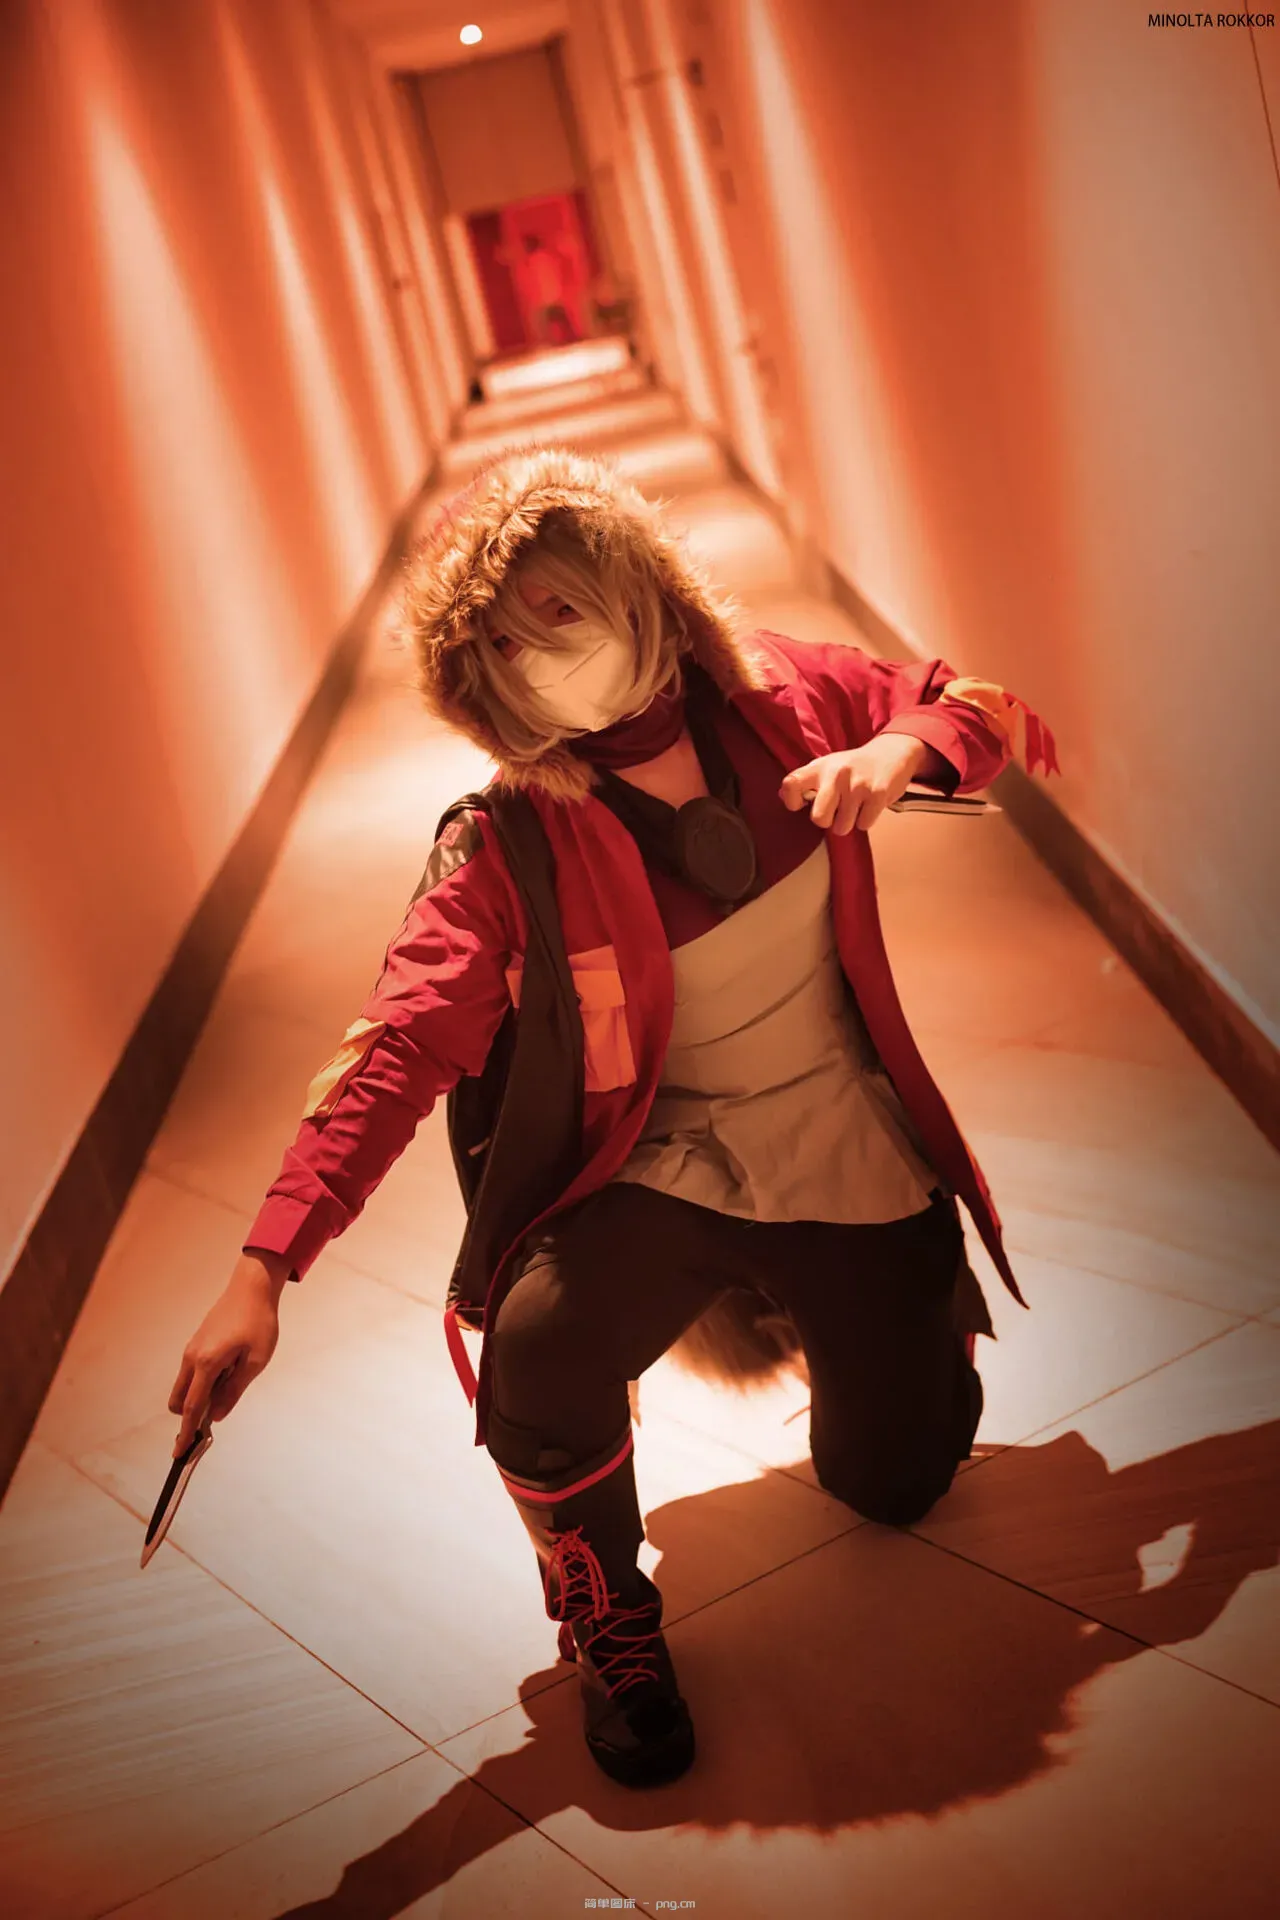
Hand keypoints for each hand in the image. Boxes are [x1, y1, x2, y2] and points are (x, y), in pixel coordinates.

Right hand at [167, 1252, 288, 1456]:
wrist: (251, 1287)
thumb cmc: (258, 1322)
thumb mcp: (256, 1360)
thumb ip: (234, 1390)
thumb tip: (218, 1415)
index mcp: (207, 1363)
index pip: (193, 1408)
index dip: (186, 1433)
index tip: (179, 1453)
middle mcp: (192, 1358)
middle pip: (180, 1401)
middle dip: (191, 1415)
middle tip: (220, 1411)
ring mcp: (192, 1349)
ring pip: (185, 1387)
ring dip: (201, 1396)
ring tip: (234, 1379)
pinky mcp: (197, 1344)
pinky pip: (193, 1373)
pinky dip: (203, 1382)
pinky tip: (229, 1369)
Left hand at [779, 735, 928, 833]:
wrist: (891, 752)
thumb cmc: (853, 766)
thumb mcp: (827, 766)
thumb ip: (805, 782)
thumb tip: (784, 796)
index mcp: (819, 767)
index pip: (790, 784)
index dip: (791, 801)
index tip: (801, 804)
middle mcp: (836, 774)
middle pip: (819, 818)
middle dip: (828, 821)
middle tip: (836, 811)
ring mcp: (857, 785)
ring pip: (842, 827)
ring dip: (849, 822)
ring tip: (855, 806)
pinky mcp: (878, 794)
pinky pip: (864, 825)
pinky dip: (866, 820)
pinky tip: (869, 805)